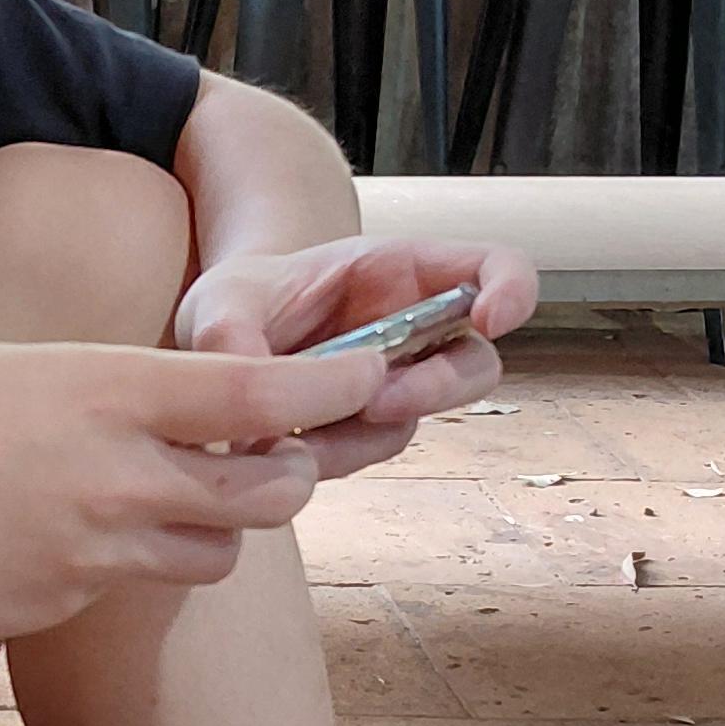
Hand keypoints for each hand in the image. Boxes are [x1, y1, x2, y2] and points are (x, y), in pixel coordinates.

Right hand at [0, 335, 389, 645]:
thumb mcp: (23, 373)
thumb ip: (116, 392)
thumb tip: (186, 406)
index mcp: (109, 392)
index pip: (268, 398)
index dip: (340, 391)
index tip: (372, 378)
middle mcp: (118, 475)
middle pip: (271, 492)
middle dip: (290, 477)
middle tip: (271, 460)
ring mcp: (94, 553)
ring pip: (216, 556)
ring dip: (212, 532)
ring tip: (157, 501)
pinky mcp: (65, 608)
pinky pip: (131, 591)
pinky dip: (123, 569)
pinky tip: (55, 541)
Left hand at [172, 233, 538, 484]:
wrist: (212, 345)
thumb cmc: (237, 300)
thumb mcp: (220, 301)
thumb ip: (233, 336)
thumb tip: (250, 412)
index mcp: (399, 270)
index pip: (493, 269)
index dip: (513, 291)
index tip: (493, 319)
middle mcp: (411, 330)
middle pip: (475, 364)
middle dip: (438, 389)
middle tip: (378, 401)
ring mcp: (393, 383)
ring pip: (421, 418)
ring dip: (370, 432)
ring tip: (300, 434)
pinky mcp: (362, 429)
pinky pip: (370, 450)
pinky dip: (332, 457)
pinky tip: (283, 446)